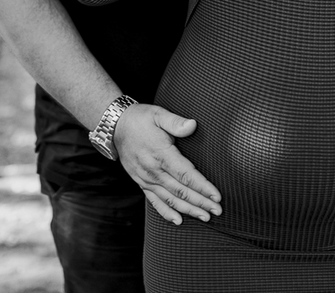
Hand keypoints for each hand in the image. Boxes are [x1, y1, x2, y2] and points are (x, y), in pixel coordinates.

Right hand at [113, 104, 222, 224]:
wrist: (116, 127)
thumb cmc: (140, 119)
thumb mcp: (158, 114)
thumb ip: (176, 122)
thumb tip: (193, 125)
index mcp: (161, 153)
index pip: (185, 174)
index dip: (202, 187)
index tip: (216, 196)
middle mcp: (153, 170)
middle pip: (181, 191)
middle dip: (201, 202)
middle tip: (218, 210)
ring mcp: (146, 178)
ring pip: (170, 199)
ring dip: (189, 210)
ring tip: (205, 217)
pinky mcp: (141, 182)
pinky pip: (154, 201)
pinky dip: (166, 212)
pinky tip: (178, 220)